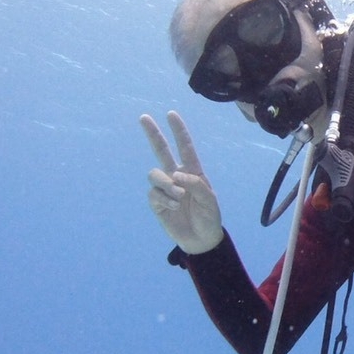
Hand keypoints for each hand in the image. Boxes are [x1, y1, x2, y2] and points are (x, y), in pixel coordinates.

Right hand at [140, 110, 222, 254]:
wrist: (200, 239)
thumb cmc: (209, 217)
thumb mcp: (209, 200)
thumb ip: (195, 184)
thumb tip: (175, 175)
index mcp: (192, 171)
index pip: (184, 147)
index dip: (178, 131)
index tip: (171, 114)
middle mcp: (176, 176)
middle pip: (161, 150)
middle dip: (153, 134)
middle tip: (143, 117)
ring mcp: (165, 188)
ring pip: (155, 174)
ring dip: (166, 184)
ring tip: (179, 197)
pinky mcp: (157, 202)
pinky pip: (153, 193)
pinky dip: (164, 199)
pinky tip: (174, 207)